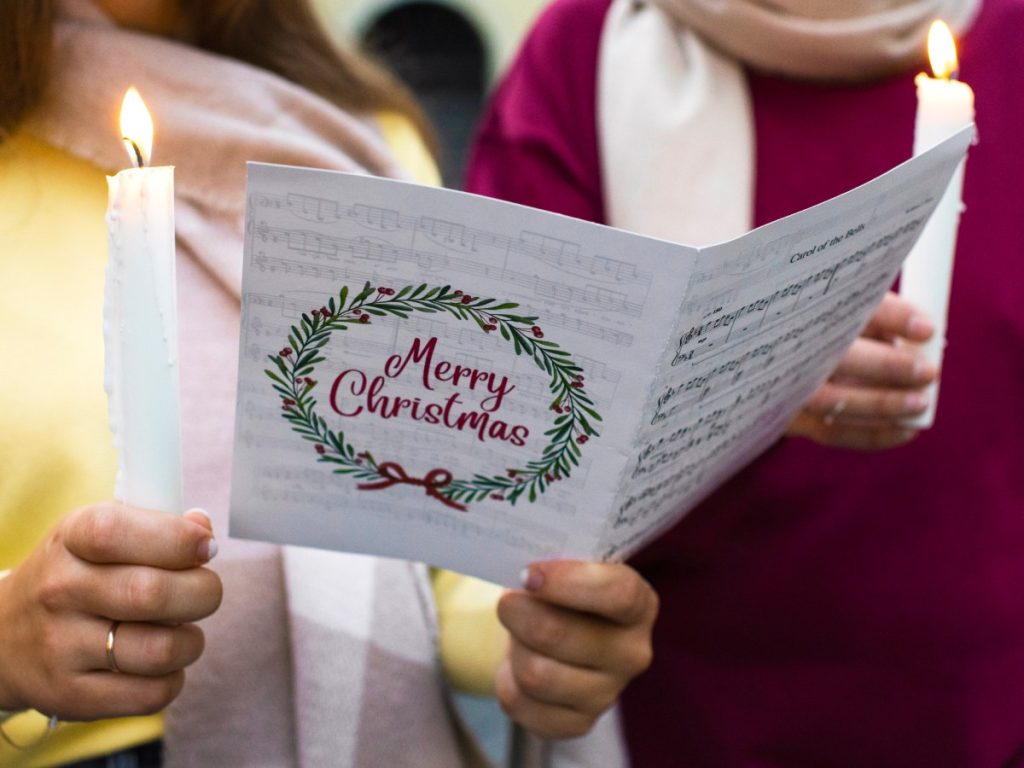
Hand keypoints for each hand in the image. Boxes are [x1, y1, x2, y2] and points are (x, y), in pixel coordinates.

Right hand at [0, 503, 221, 720]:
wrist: (4, 637)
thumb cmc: (77, 576)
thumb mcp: (101, 535)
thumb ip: (158, 526)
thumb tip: (203, 530)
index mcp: (71, 539)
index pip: (117, 531)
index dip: (176, 538)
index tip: (205, 547)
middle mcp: (60, 591)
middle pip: (151, 593)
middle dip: (203, 592)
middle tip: (204, 592)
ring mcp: (61, 647)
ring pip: (159, 650)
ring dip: (191, 641)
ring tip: (183, 632)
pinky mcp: (72, 696)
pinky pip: (150, 694)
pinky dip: (173, 678)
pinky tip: (162, 664)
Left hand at [495, 561, 657, 739]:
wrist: (551, 630)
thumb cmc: (560, 590)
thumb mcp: (565, 566)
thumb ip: (554, 560)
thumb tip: (525, 571)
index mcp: (639, 604)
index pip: (618, 594)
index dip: (568, 583)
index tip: (529, 574)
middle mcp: (632, 653)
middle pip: (559, 635)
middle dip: (519, 613)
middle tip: (507, 600)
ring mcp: (607, 694)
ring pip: (535, 674)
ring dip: (514, 647)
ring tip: (516, 633)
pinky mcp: (577, 723)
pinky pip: (521, 704)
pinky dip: (506, 681)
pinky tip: (518, 665)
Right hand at [787, 292, 937, 449]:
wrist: (758, 365)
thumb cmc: (822, 332)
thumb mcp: (846, 312)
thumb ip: (880, 318)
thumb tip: (924, 335)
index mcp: (805, 312)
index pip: (848, 308)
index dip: (891, 317)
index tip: (927, 329)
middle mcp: (789, 349)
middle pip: (834, 357)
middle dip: (886, 366)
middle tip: (928, 372)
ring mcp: (785, 388)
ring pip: (830, 400)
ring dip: (882, 404)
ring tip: (920, 403)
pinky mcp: (789, 420)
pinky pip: (831, 433)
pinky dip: (872, 435)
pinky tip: (905, 430)